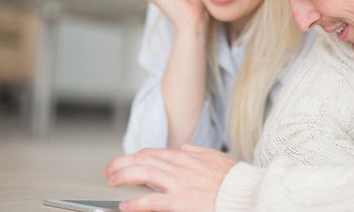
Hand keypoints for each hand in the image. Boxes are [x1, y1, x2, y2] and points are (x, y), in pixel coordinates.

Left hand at [103, 144, 235, 211]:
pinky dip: (136, 203)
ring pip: (143, 173)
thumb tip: (183, 147)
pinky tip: (125, 205)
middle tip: (109, 171)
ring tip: (111, 181)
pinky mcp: (181, 201)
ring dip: (123, 176)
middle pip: (143, 159)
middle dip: (122, 164)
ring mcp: (179, 183)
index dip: (134, 156)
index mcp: (186, 156)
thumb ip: (196, 151)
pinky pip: (152, 200)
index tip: (125, 162)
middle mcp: (179, 166)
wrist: (244, 193)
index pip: (153, 153)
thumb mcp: (215, 157)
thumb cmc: (232, 179)